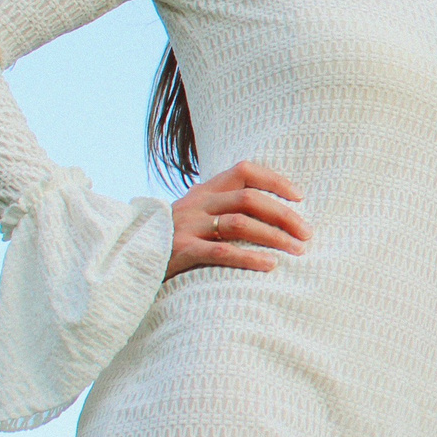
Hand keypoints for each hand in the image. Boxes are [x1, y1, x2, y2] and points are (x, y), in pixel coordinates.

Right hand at [167, 161, 308, 276]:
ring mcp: (188, 226)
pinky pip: (221, 252)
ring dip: (274, 237)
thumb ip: (224, 209)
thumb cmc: (174, 240)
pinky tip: (270, 265)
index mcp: (204, 191)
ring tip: (297, 251)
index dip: (275, 180)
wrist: (128, 259)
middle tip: (307, 233)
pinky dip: (249, 257)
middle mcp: (197, 203)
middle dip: (284, 215)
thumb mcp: (196, 216)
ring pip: (240, 223)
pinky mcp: (181, 251)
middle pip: (249, 199)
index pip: (244, 171)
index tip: (300, 197)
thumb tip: (273, 214)